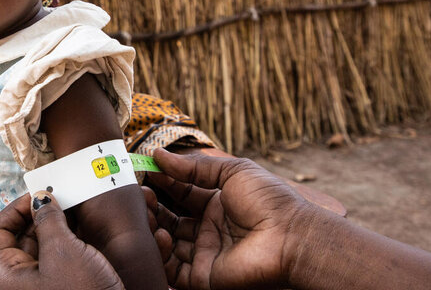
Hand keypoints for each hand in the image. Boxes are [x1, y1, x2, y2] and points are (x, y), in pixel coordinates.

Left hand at [0, 191, 124, 289]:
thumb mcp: (64, 251)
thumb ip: (48, 221)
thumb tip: (41, 200)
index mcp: (7, 277)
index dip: (14, 209)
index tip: (38, 196)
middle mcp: (19, 284)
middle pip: (19, 239)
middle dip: (39, 216)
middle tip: (61, 199)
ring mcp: (41, 289)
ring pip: (41, 249)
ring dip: (56, 227)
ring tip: (75, 212)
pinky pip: (58, 261)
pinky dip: (68, 242)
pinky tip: (84, 231)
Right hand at [146, 148, 309, 289]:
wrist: (290, 237)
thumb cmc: (269, 201)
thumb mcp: (233, 171)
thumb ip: (194, 166)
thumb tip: (158, 154)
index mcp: (217, 204)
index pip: (181, 192)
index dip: (163, 182)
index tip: (143, 170)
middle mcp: (209, 229)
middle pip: (171, 218)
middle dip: (153, 205)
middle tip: (140, 193)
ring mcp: (206, 253)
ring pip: (167, 242)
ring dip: (153, 226)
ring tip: (145, 210)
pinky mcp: (204, 277)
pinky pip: (173, 268)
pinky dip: (161, 253)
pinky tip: (162, 234)